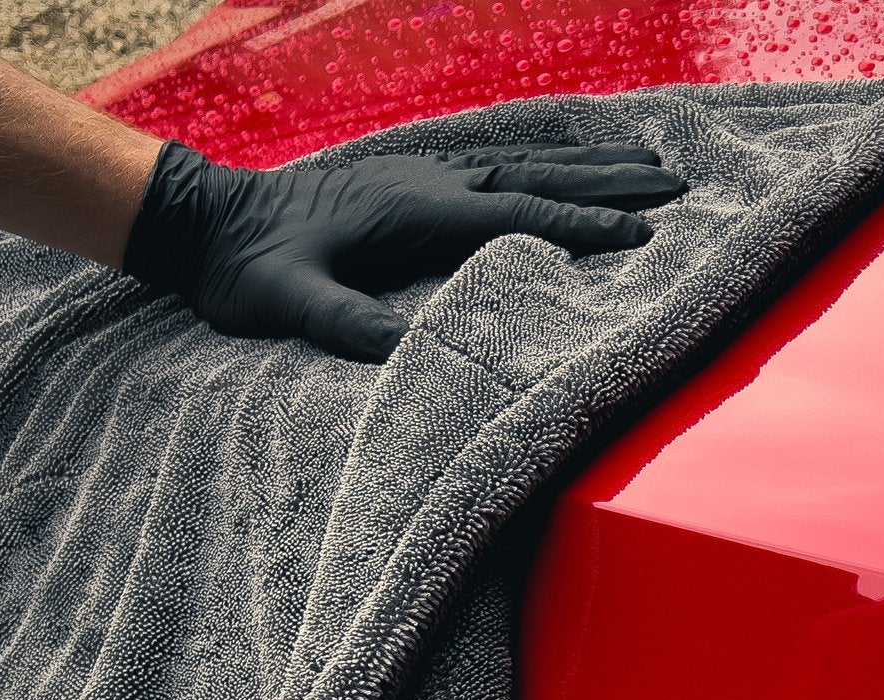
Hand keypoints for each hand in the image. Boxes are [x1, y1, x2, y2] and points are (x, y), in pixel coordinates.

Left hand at [122, 140, 686, 359]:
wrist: (207, 221)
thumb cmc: (248, 271)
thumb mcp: (288, 304)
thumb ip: (343, 325)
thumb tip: (405, 352)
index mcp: (415, 211)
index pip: (517, 216)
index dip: (581, 229)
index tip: (641, 239)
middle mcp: (430, 182)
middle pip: (538, 177)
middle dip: (609, 186)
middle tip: (676, 187)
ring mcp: (422, 175)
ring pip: (523, 163)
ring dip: (587, 166)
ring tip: (646, 163)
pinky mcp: (412, 181)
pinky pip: (495, 164)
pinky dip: (543, 162)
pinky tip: (565, 166)